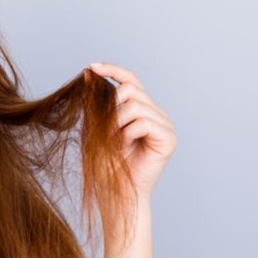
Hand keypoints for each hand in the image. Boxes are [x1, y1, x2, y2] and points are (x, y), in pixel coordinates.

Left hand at [88, 62, 176, 198]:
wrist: (115, 191)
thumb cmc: (106, 162)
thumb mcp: (96, 127)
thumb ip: (95, 102)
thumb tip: (89, 72)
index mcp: (141, 108)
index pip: (130, 79)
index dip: (112, 70)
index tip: (92, 67)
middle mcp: (156, 113)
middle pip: (131, 89)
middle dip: (111, 107)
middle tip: (105, 130)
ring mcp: (165, 124)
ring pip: (136, 105)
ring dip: (117, 123)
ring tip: (115, 142)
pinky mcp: (169, 138)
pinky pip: (144, 122)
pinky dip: (127, 133)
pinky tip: (125, 146)